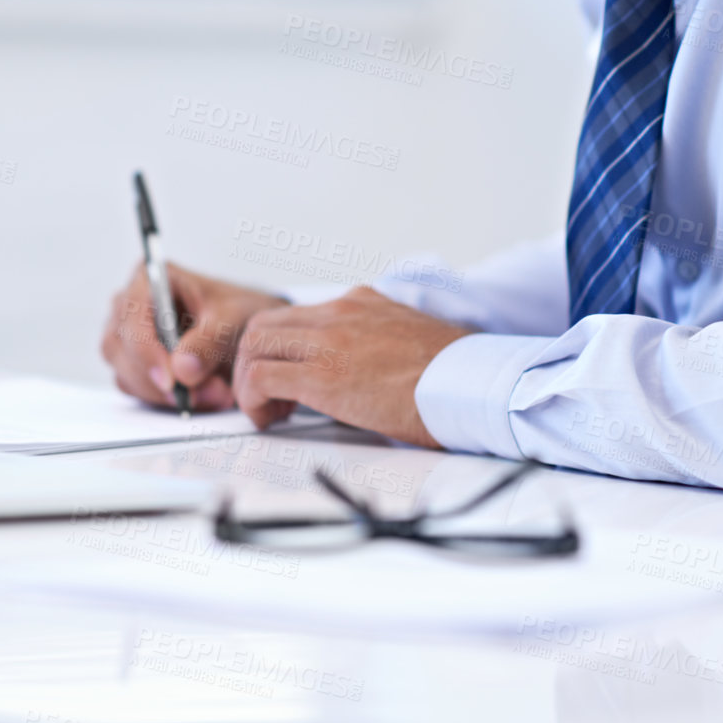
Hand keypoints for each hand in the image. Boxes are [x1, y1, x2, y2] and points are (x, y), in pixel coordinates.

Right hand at [100, 263, 287, 411]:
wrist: (248, 331)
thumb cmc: (237, 312)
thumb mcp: (233, 319)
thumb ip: (209, 341)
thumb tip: (180, 370)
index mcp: (150, 278)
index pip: (131, 316)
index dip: (145, 351)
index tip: (171, 381)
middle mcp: (130, 306)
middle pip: (120, 349)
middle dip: (160, 380)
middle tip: (208, 393)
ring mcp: (128, 337)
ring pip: (126, 374)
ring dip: (168, 395)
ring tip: (217, 393)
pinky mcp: (134, 365)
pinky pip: (138, 390)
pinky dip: (169, 401)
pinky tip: (205, 396)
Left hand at [232, 287, 470, 445]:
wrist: (471, 384)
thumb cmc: (453, 375)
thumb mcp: (411, 340)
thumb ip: (379, 342)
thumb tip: (368, 370)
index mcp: (360, 303)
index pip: (297, 315)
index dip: (281, 349)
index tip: (288, 379)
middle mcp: (339, 312)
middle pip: (265, 324)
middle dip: (255, 361)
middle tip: (272, 397)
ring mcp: (328, 339)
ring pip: (254, 343)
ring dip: (251, 380)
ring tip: (271, 411)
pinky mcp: (323, 375)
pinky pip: (261, 377)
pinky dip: (254, 399)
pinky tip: (272, 419)